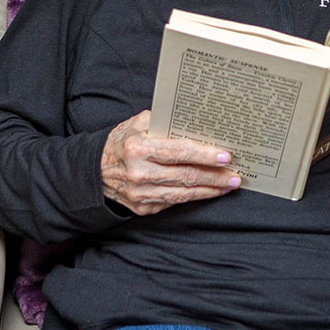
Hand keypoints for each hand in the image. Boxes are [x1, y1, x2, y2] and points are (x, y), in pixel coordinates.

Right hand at [100, 110, 241, 214]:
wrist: (94, 171)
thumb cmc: (121, 143)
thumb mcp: (137, 124)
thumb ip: (164, 121)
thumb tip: (197, 123)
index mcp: (138, 148)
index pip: (179, 152)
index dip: (205, 155)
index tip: (226, 157)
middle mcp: (139, 173)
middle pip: (186, 176)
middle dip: (215, 176)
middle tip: (235, 175)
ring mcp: (141, 194)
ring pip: (184, 194)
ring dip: (210, 190)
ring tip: (228, 185)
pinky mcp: (143, 208)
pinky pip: (174, 202)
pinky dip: (194, 197)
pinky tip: (208, 192)